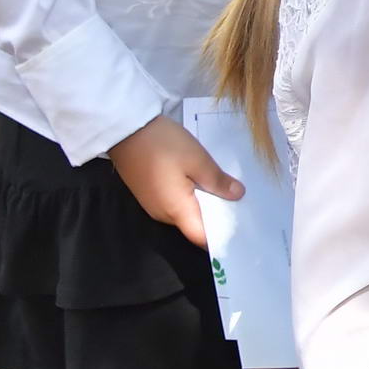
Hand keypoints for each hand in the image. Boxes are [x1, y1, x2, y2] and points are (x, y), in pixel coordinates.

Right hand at [108, 115, 239, 249]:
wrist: (126, 130)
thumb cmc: (163, 145)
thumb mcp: (197, 159)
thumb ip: (218, 181)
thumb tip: (238, 196)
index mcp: (177, 210)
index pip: (201, 238)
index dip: (221, 236)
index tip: (241, 228)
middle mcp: (163, 215)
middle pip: (193, 226)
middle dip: (216, 219)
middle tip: (241, 205)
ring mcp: (153, 205)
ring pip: (184, 215)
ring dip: (203, 206)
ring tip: (225, 193)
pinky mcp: (149, 194)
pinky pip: (174, 204)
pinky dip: (190, 199)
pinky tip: (202, 184)